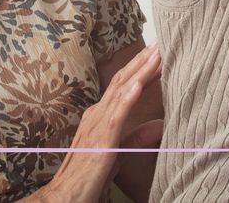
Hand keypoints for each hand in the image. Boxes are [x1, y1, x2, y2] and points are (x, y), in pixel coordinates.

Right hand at [39, 45, 162, 202]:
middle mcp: (97, 114)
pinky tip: (138, 84)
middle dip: (143, 60)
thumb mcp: (118, 153)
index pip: (124, 85)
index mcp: (100, 115)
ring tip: (157, 53)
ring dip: (140, 71)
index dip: (142, 68)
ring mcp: (97, 124)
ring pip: (121, 91)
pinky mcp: (101, 140)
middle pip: (123, 80)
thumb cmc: (89, 176)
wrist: (65, 195)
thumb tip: (161, 125)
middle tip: (163, 41)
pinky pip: (115, 115)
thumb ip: (138, 137)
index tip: (160, 53)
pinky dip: (127, 98)